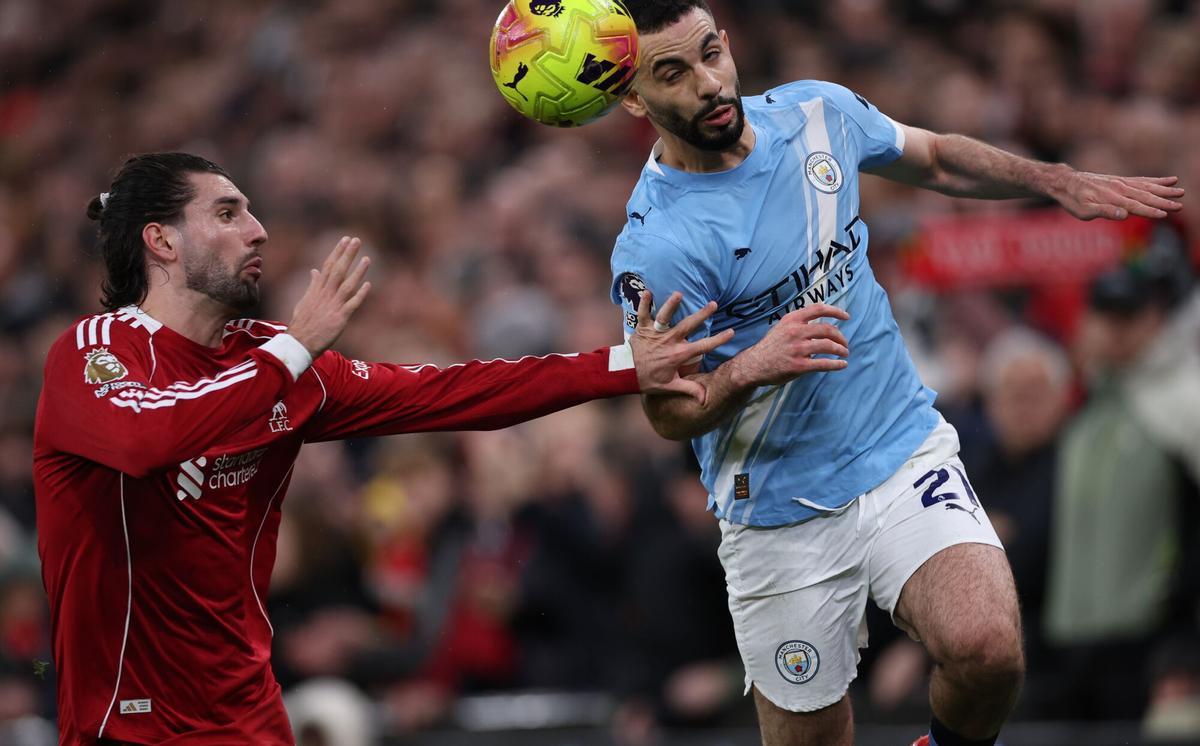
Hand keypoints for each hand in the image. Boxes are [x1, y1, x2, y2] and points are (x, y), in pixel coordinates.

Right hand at [288, 236, 371, 356]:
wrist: (299, 343)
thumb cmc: (302, 323)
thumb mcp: (305, 300)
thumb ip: (312, 285)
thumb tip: (314, 270)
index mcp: (317, 290)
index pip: (329, 266)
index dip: (337, 252)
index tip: (345, 239)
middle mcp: (325, 295)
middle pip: (338, 270)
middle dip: (347, 254)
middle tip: (356, 240)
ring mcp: (333, 306)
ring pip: (347, 285)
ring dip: (357, 271)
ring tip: (367, 258)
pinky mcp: (340, 318)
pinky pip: (352, 304)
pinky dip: (360, 294)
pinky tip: (368, 285)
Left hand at [629, 290, 733, 402]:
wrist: (625, 375)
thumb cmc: (648, 380)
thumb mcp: (670, 386)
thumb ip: (689, 389)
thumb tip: (705, 399)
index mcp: (678, 354)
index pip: (703, 346)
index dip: (719, 339)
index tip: (731, 332)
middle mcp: (669, 341)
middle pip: (688, 325)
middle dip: (702, 314)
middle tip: (714, 304)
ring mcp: (655, 334)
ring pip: (665, 316)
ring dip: (671, 304)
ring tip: (680, 294)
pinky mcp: (642, 329)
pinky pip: (642, 313)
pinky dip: (644, 303)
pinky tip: (648, 291)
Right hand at [728, 303, 849, 386]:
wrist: (754, 365)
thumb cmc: (770, 346)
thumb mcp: (782, 327)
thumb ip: (799, 324)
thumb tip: (821, 324)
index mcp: (792, 320)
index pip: (819, 309)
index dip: (836, 312)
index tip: (846, 317)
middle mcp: (796, 332)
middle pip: (827, 329)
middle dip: (841, 337)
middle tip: (845, 343)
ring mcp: (798, 349)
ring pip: (828, 346)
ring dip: (841, 350)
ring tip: (844, 353)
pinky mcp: (799, 365)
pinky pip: (824, 363)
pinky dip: (836, 364)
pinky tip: (843, 364)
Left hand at [1053, 170, 1184, 220]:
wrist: (1066, 181)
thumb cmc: (1073, 200)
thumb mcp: (1083, 210)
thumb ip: (1104, 211)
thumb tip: (1124, 214)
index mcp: (1113, 198)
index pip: (1136, 206)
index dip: (1150, 211)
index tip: (1165, 214)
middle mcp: (1120, 188)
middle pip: (1146, 196)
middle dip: (1163, 201)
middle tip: (1180, 205)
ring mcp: (1122, 183)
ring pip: (1148, 187)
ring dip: (1164, 190)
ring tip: (1181, 191)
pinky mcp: (1121, 180)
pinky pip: (1142, 180)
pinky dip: (1156, 181)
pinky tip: (1169, 180)